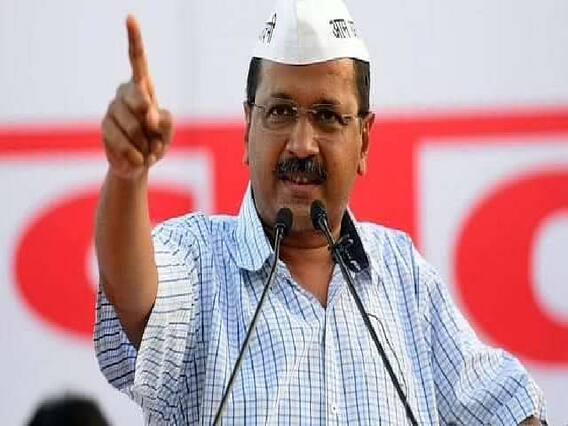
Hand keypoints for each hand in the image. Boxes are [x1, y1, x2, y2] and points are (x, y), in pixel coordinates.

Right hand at [101, 15, 172, 178]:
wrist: (138, 164)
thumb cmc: (156, 142)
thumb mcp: (168, 133)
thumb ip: (166, 123)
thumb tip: (151, 116)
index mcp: (143, 88)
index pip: (138, 60)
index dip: (135, 40)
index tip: (131, 18)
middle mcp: (124, 93)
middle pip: (139, 100)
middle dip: (150, 120)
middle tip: (154, 133)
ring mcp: (112, 109)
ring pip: (134, 126)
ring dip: (147, 145)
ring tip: (148, 149)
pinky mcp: (105, 128)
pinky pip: (124, 143)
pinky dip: (137, 156)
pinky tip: (139, 159)